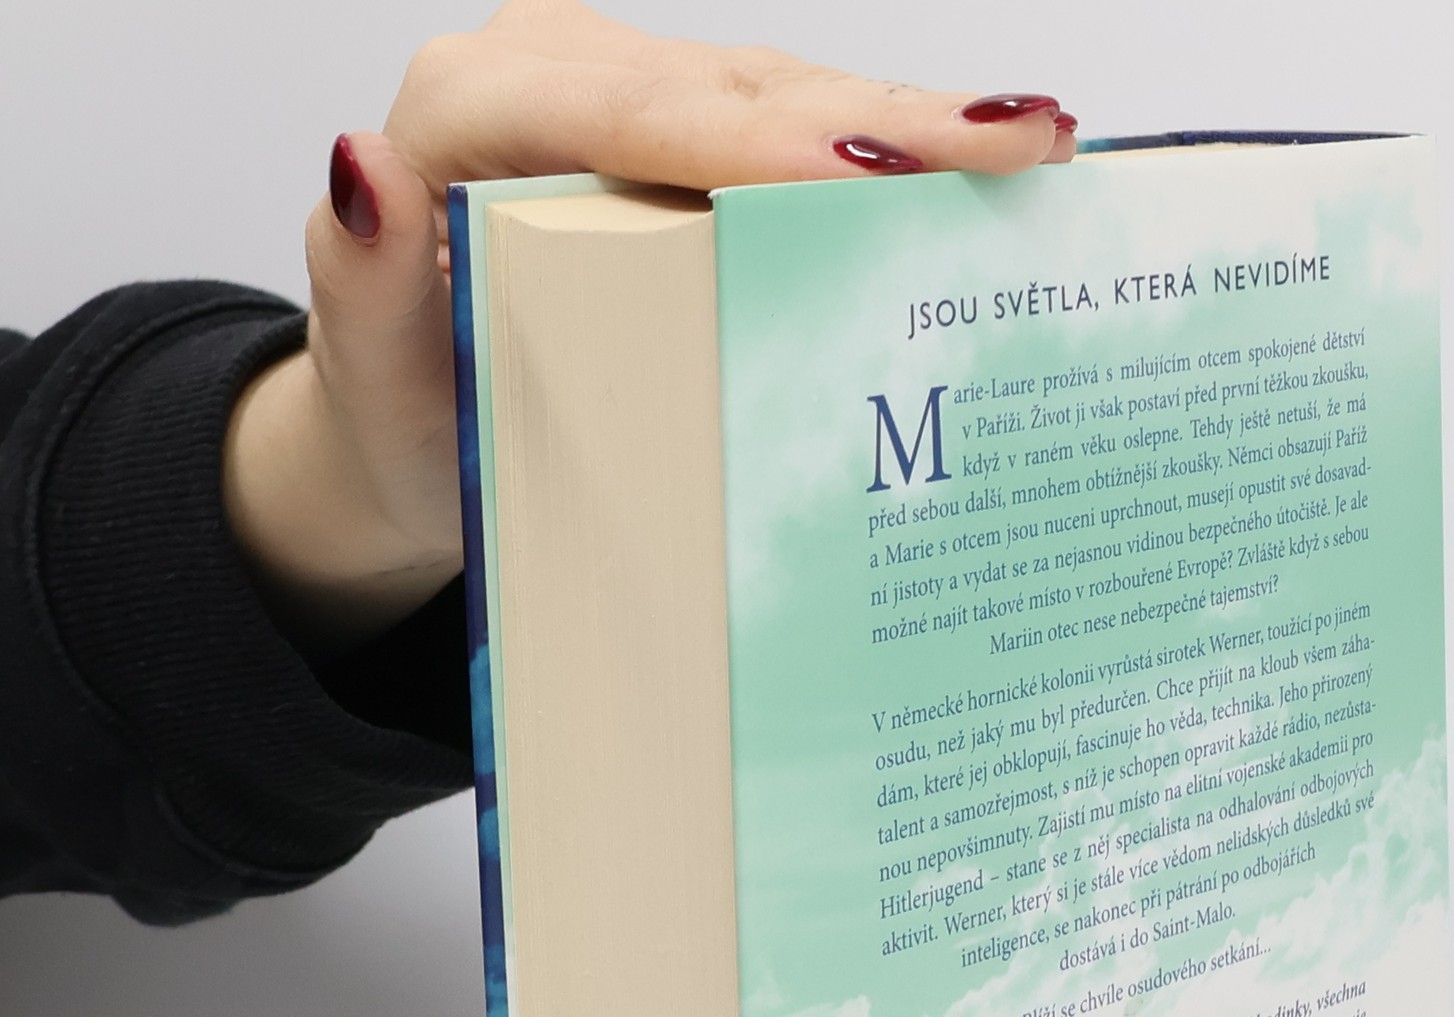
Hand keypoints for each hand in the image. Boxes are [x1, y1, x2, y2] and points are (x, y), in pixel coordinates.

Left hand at [224, 0, 1075, 652]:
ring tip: (1032, 150)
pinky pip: (794, 138)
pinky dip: (885, 163)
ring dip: (912, 132)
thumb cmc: (400, 413)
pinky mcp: (683, 144)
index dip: (756, 140)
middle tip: (1015, 143)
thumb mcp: (368, 371)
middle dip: (884, 120)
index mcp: (473, 113)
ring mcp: (630, 103)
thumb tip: (363, 172)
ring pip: (787, 100)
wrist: (416, 434)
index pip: (629, 111)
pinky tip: (976, 174)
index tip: (864, 177)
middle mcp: (558, 79)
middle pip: (738, 89)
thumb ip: (357, 280)